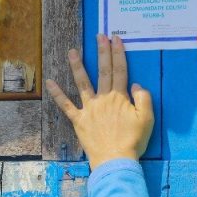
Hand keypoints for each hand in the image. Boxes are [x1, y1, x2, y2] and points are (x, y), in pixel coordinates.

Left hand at [45, 34, 153, 169]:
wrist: (115, 160)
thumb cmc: (133, 141)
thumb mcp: (147, 119)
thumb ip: (143, 98)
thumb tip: (136, 84)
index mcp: (120, 97)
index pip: (120, 70)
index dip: (118, 53)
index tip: (115, 39)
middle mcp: (103, 98)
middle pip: (103, 71)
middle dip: (102, 52)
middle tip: (99, 36)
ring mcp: (89, 108)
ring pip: (82, 83)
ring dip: (77, 66)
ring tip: (72, 51)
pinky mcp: (78, 120)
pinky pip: (66, 106)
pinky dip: (57, 94)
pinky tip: (49, 82)